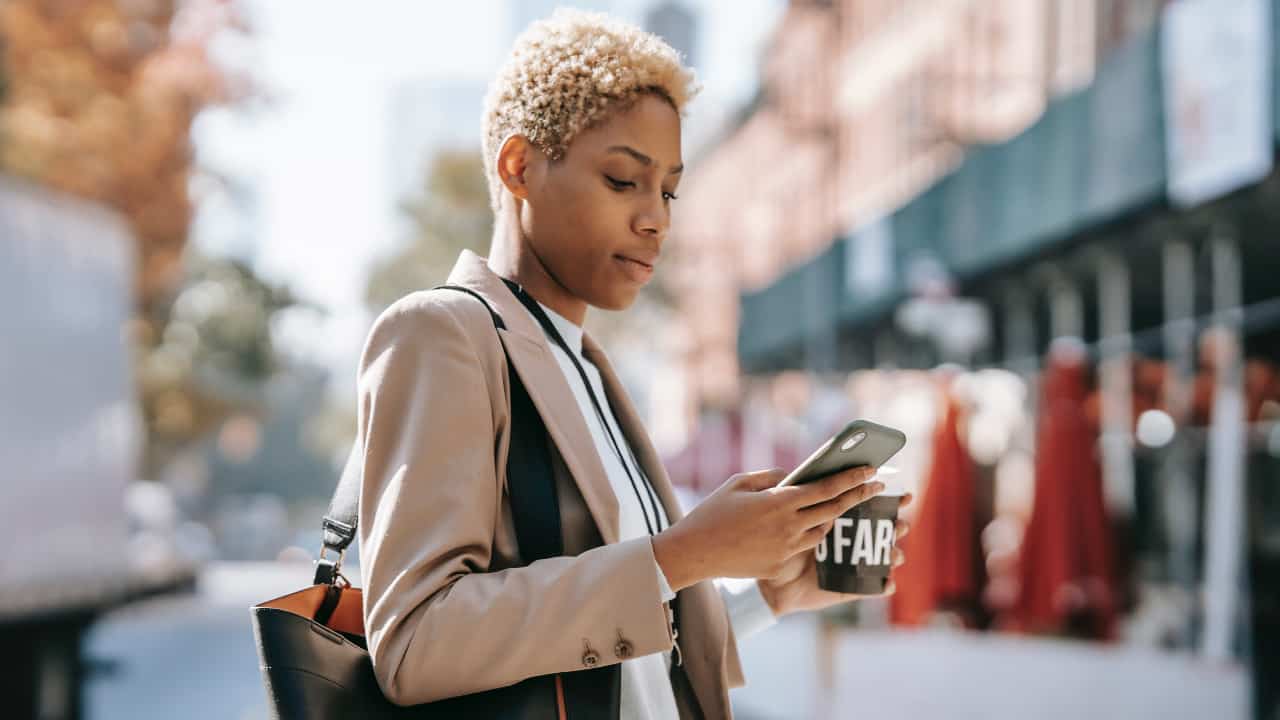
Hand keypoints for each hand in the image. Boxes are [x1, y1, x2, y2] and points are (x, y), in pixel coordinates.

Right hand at [652, 466, 883, 591]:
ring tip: (840, 505)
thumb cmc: (713, 513)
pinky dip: (813, 533)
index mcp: (779, 502)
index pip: (827, 488)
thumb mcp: (739, 483)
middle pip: (834, 509)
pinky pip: (806, 546)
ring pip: (823, 529)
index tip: (872, 471)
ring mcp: (786, 548)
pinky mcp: (780, 564)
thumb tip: (793, 476)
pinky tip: (812, 524)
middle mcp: (788, 526)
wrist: (695, 553)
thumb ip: (771, 477)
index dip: (852, 479)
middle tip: (876, 486)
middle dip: (859, 496)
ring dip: (834, 516)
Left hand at [756, 493, 912, 617]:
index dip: (892, 501)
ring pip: (882, 559)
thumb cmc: (779, 545)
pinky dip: (883, 586)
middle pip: (884, 532)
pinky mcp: (849, 588)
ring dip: (894, 554)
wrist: (770, 580)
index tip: (906, 495)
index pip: (872, 508)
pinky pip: (871, 588)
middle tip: (901, 524)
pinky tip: (888, 582)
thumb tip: (828, 487)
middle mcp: (852, 543)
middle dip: (898, 527)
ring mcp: (853, 567)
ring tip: (894, 553)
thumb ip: (809, 503)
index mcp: (842, 522)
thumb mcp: (794, 520)